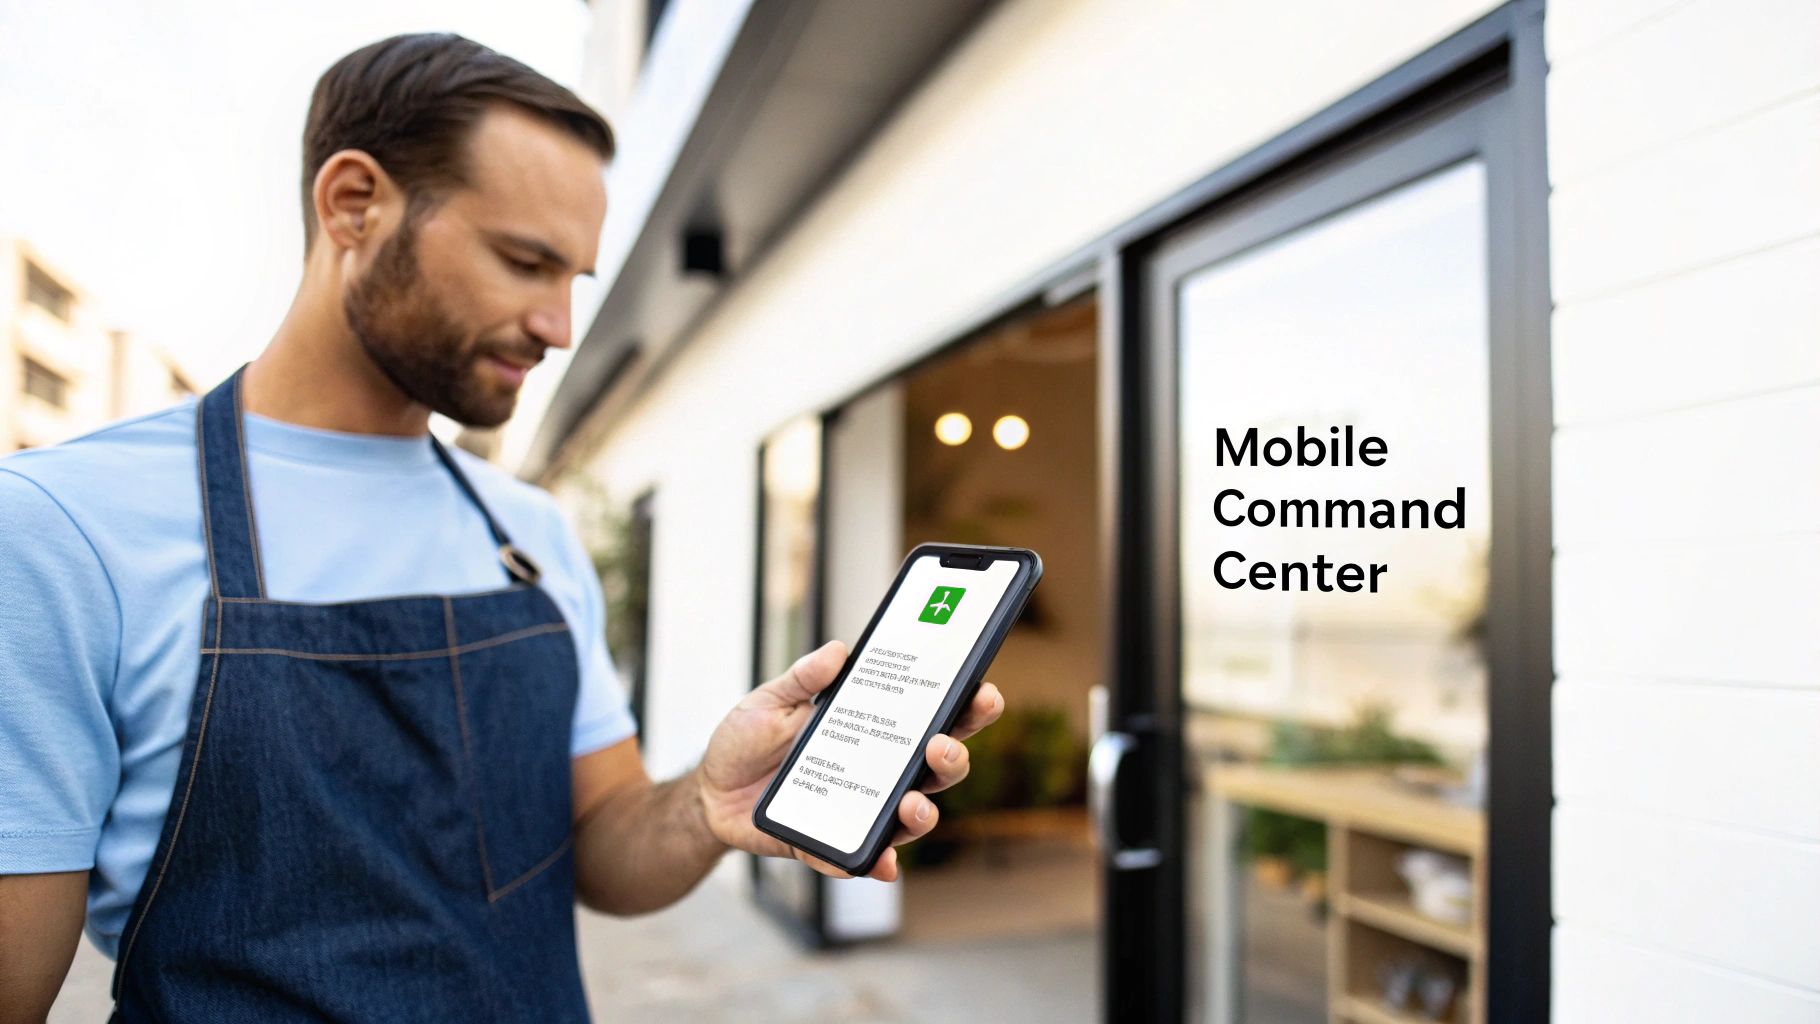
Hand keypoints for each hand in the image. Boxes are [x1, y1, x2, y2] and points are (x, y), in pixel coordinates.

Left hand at [696, 640, 1004, 881]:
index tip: (981, 691)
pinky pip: (861, 859)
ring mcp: (861, 809)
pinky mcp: (834, 843)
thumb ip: (802, 678)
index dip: (966, 706)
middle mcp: (879, 771)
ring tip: (912, 804)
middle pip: (937, 769)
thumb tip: (837, 652)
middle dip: (952, 758)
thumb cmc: (748, 739)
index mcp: (875, 728)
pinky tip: (882, 862)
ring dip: (921, 813)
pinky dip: (874, 863)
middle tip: (939, 746)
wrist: (710, 791)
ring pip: (912, 817)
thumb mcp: (769, 700)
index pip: (933, 716)